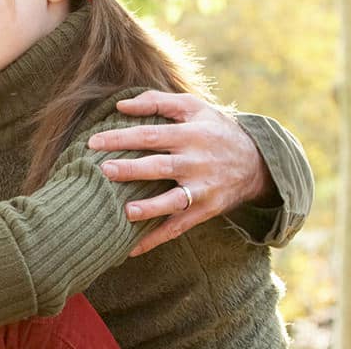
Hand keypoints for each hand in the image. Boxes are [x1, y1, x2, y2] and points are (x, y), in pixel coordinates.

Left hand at [87, 91, 276, 255]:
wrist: (257, 162)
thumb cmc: (214, 130)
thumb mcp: (194, 107)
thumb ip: (157, 101)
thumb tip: (120, 105)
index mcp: (191, 134)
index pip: (150, 135)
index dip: (122, 138)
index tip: (93, 142)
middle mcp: (197, 162)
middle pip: (161, 166)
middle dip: (132, 169)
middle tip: (104, 170)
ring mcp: (202, 189)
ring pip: (174, 201)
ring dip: (150, 208)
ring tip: (126, 211)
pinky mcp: (205, 211)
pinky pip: (178, 227)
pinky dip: (155, 239)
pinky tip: (131, 249)